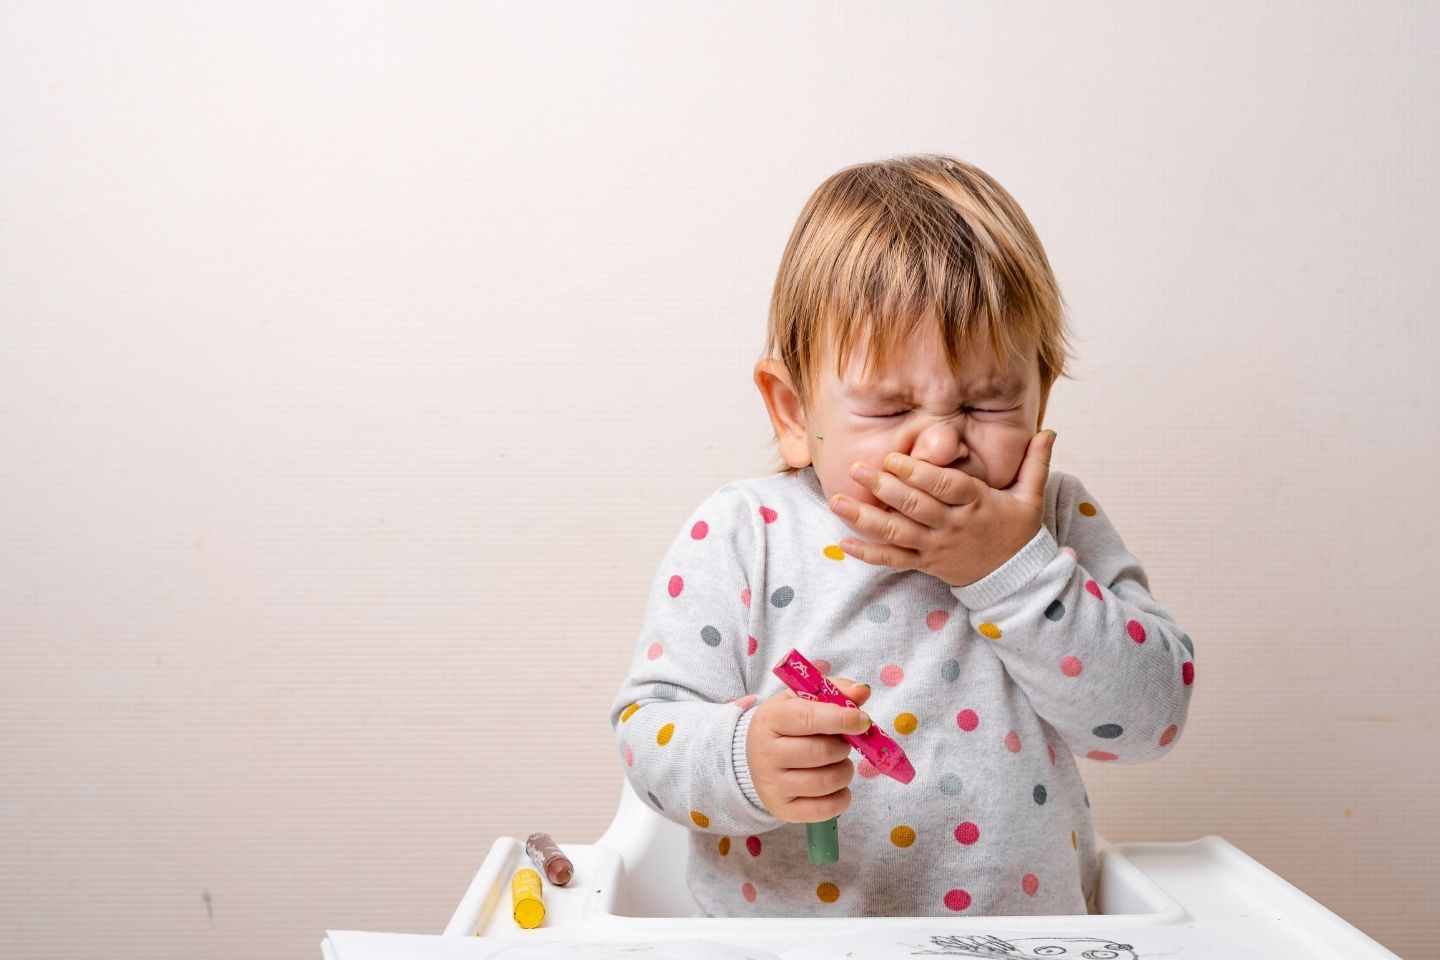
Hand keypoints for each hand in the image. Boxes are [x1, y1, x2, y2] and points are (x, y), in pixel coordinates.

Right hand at [746, 678, 872, 822]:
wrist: (755, 757)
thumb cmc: (787, 725)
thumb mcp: (803, 700)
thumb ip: (834, 691)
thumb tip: (862, 692)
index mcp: (770, 719)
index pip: (809, 718)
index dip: (841, 719)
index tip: (863, 721)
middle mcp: (766, 753)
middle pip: (822, 752)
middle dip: (843, 748)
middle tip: (843, 744)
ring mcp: (772, 785)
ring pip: (826, 782)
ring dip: (844, 771)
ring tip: (839, 763)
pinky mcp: (782, 809)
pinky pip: (825, 809)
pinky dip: (842, 797)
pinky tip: (836, 786)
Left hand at [829, 429, 1055, 587]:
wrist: (1016, 579)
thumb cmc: (1019, 532)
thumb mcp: (1032, 497)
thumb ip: (1035, 463)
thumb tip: (1049, 431)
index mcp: (976, 504)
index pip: (944, 487)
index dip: (918, 474)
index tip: (894, 459)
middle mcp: (952, 526)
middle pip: (915, 507)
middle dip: (883, 488)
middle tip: (856, 469)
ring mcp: (936, 547)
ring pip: (897, 533)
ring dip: (865, 518)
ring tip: (836, 501)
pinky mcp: (925, 564)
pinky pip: (893, 560)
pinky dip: (868, 554)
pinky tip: (843, 543)